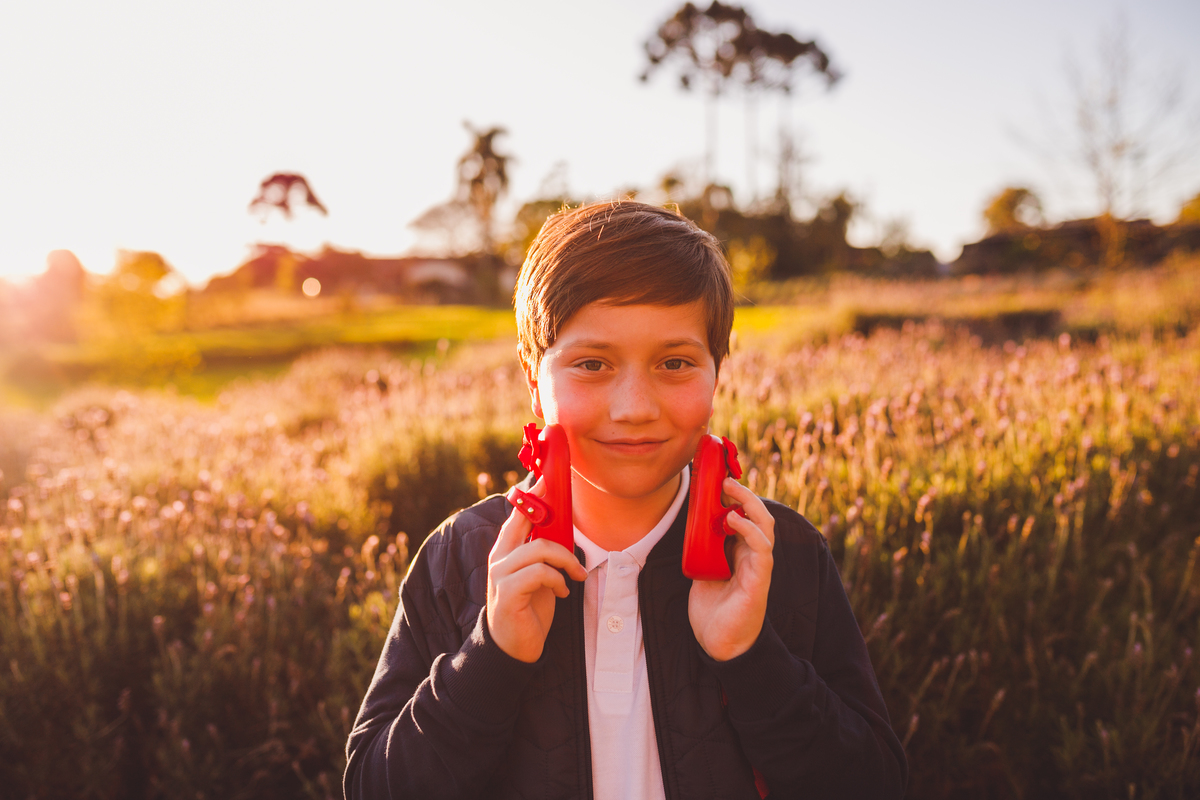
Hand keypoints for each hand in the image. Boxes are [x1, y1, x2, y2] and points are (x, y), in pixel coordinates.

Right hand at [487, 478, 587, 662]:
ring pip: (539, 548)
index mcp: (506, 549)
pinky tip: (562, 594)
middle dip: (546, 509)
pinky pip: (539, 573)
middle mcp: (499, 557)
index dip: (531, 494)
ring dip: (565, 561)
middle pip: (523, 519)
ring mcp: (500, 574)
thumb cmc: (529, 607)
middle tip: (567, 509)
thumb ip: (544, 552)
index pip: (516, 513)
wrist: (513, 646)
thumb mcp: (539, 574)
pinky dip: (557, 580)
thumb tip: (564, 527)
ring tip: (575, 576)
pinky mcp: (508, 592)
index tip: (546, 478)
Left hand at [688, 478, 774, 660]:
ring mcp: (758, 566)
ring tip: (730, 491)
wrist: (719, 643)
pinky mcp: (759, 580)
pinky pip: (762, 549)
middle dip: (743, 493)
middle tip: (724, 479)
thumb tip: (691, 520)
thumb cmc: (713, 607)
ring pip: (764, 525)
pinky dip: (749, 530)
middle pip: (758, 514)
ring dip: (749, 504)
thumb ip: (703, 546)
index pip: (745, 515)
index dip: (735, 496)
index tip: (718, 479)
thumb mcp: (702, 568)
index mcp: (741, 550)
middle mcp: (753, 554)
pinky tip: (734, 520)